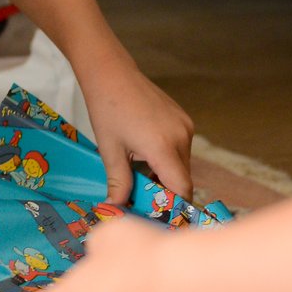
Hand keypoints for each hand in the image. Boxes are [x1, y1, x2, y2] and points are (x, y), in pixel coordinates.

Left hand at [81, 47, 193, 205]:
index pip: (181, 189)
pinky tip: (144, 155)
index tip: (158, 218)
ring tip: (138, 173)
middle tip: (140, 198)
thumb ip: (119, 183)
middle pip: (182, 178)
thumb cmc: (106, 110)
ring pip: (182, 164)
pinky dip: (167, 159)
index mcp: (164, 147)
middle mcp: (182, 137)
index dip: (173, 207)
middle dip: (164, 192)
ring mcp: (185, 126)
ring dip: (165, 175)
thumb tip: (117, 210)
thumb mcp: (110, 151)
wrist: (111, 73)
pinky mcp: (183, 119)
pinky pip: (180, 149)